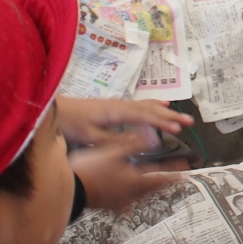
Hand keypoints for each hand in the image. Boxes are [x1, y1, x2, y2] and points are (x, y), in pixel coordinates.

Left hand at [56, 94, 193, 145]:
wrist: (53, 110)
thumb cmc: (70, 123)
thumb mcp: (92, 137)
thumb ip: (119, 139)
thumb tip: (143, 139)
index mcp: (117, 112)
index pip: (146, 117)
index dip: (163, 123)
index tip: (179, 130)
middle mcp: (121, 105)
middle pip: (151, 109)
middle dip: (171, 116)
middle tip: (189, 122)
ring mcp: (118, 104)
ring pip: (147, 106)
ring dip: (165, 111)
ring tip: (180, 115)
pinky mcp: (114, 106)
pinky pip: (140, 104)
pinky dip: (153, 105)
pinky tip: (159, 104)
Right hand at [70, 130, 188, 213]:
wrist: (68, 190)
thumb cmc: (88, 170)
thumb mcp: (112, 151)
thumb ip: (134, 143)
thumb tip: (153, 136)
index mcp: (134, 179)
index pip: (160, 175)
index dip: (174, 172)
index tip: (186, 171)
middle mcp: (129, 193)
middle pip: (154, 189)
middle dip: (167, 183)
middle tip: (179, 180)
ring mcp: (118, 202)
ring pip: (142, 197)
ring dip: (153, 192)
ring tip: (159, 188)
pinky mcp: (107, 206)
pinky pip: (125, 204)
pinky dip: (132, 201)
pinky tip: (130, 202)